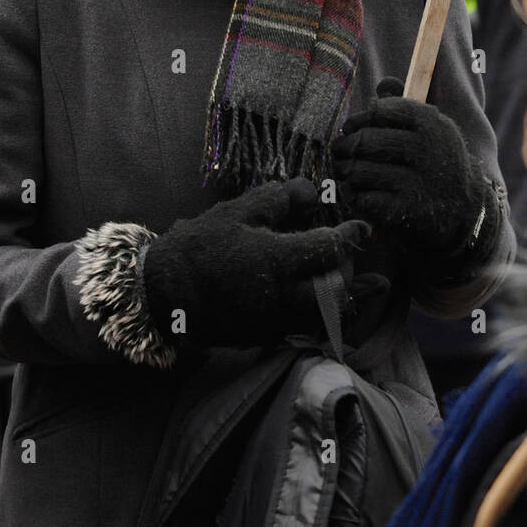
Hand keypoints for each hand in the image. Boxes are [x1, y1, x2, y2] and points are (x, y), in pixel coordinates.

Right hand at [141, 178, 368, 347]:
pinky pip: (308, 330)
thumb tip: (311, 190)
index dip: (352, 236)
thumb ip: (278, 199)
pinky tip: (331, 307)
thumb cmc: (199, 247)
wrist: (162, 293)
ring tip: (361, 285)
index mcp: (277, 260)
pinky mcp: (266, 336)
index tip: (363, 227)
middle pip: (338, 291)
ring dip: (346, 300)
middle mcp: (282, 295)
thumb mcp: (236, 212)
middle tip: (350, 255)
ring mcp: (275, 320)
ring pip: (328, 318)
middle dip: (352, 272)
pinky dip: (327, 319)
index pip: (331, 249)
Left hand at [331, 94, 492, 264]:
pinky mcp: (407, 211)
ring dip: (345, 172)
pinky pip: (364, 199)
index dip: (359, 119)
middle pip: (366, 141)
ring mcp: (418, 183)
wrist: (466, 211)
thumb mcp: (432, 131)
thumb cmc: (437, 163)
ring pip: (360, 171)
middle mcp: (428, 151)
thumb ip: (405, 107)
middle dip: (345, 146)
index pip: (381, 111)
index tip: (351, 127)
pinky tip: (357, 194)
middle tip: (339, 151)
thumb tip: (383, 84)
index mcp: (432, 124)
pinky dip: (354, 196)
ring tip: (344, 171)